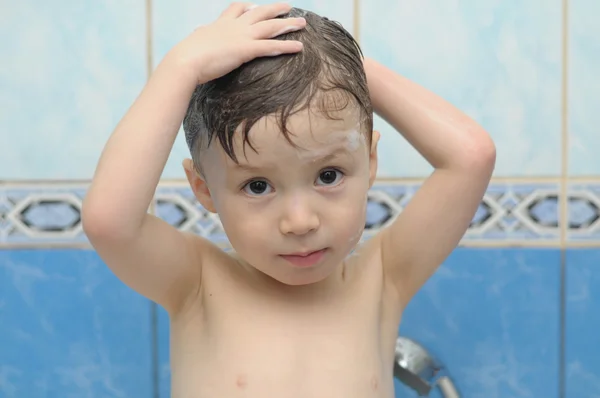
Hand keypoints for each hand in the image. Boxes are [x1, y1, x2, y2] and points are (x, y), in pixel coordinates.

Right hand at [167, 2, 305, 84]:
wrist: (185, 61)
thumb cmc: (186, 56)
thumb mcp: (195, 41)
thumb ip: (201, 36)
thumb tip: (198, 33)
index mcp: (220, 24)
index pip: (236, 9)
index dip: (247, 7)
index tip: (254, 5)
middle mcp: (234, 26)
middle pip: (259, 13)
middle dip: (275, 9)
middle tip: (288, 7)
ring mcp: (241, 36)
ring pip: (270, 26)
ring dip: (288, 24)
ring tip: (302, 23)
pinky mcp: (246, 50)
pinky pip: (271, 47)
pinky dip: (287, 46)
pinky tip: (299, 47)